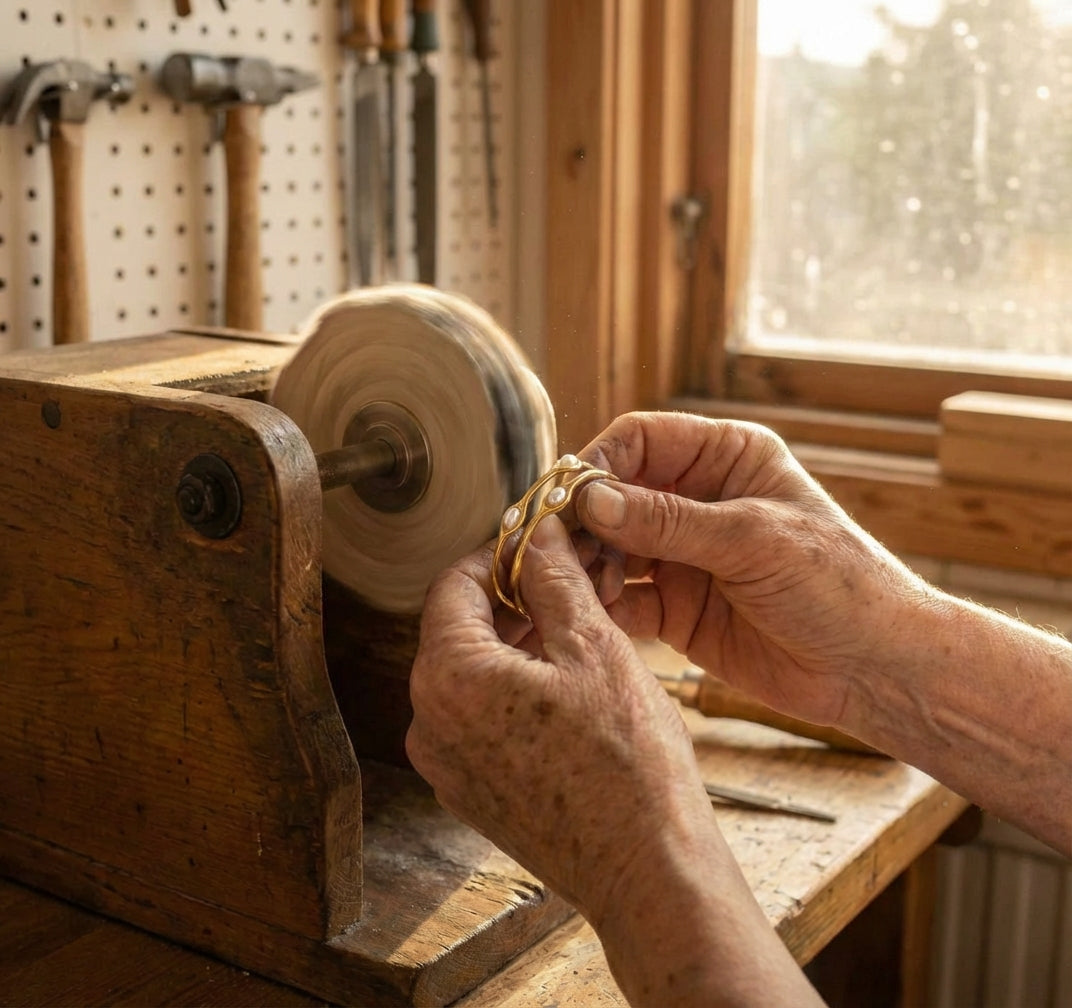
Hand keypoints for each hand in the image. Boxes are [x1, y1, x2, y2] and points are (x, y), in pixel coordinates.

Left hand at [405, 513, 713, 924]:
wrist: (648, 871)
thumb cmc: (628, 765)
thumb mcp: (596, 648)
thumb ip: (555, 579)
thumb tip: (538, 534)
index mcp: (449, 679)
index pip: (453, 586)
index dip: (498, 556)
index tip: (538, 547)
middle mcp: (429, 724)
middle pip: (459, 630)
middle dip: (513, 599)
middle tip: (569, 583)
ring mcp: (446, 765)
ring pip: (471, 675)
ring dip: (517, 643)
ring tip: (577, 629)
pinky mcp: (471, 792)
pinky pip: (480, 719)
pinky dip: (514, 689)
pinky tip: (566, 683)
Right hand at [574, 412, 930, 728]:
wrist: (874, 668)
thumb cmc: (838, 584)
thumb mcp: (753, 540)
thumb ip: (669, 521)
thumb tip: (592, 500)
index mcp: (725, 459)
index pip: (640, 441)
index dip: (599, 464)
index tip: (571, 500)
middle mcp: (696, 500)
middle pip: (614, 495)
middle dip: (584, 521)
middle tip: (559, 550)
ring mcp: (682, 556)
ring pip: (609, 548)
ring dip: (587, 565)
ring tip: (579, 588)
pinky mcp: (674, 609)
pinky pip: (622, 600)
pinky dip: (601, 606)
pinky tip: (592, 616)